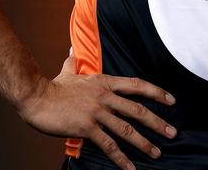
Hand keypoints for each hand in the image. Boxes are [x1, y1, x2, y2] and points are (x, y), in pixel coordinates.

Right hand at [20, 50, 177, 169]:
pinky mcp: (87, 128)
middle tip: (172, 133)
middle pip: (137, 110)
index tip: (172, 100)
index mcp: (104, 82)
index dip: (156, 92)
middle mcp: (104, 96)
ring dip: (144, 143)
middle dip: (157, 122)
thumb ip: (73, 61)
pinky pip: (108, 145)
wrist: (35, 97)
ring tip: (157, 153)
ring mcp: (97, 112)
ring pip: (126, 129)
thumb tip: (73, 50)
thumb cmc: (51, 86)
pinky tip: (130, 167)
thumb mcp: (67, 71)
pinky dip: (121, 157)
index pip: (137, 85)